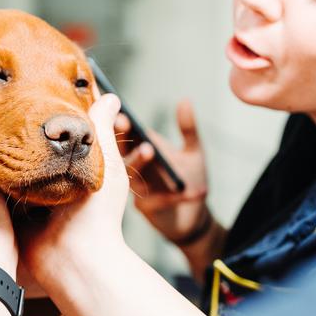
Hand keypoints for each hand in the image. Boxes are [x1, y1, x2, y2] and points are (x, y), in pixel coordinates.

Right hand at [16, 94, 125, 287]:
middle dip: (16, 131)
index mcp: (72, 172)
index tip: (29, 91)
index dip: (46, 118)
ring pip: (9, 166)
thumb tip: (109, 97)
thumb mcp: (105, 164)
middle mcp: (48, 184)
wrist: (74, 258)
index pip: (57, 139)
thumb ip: (102, 128)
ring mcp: (26, 199)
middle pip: (29, 150)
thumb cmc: (96, 213)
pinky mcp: (7, 210)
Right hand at [117, 99, 211, 244]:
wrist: (195, 216)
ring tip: (149, 149)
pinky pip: (155, 199)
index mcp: (142, 152)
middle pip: (121, 151)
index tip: (120, 112)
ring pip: (130, 173)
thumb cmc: (190, 180)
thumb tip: (184, 100)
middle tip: (124, 123)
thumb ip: (188, 128)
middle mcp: (135, 169)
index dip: (121, 124)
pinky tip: (189, 190)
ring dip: (138, 160)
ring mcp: (137, 188)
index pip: (126, 135)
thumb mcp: (193, 152)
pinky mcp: (146, 208)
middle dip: (120, 136)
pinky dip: (171, 195)